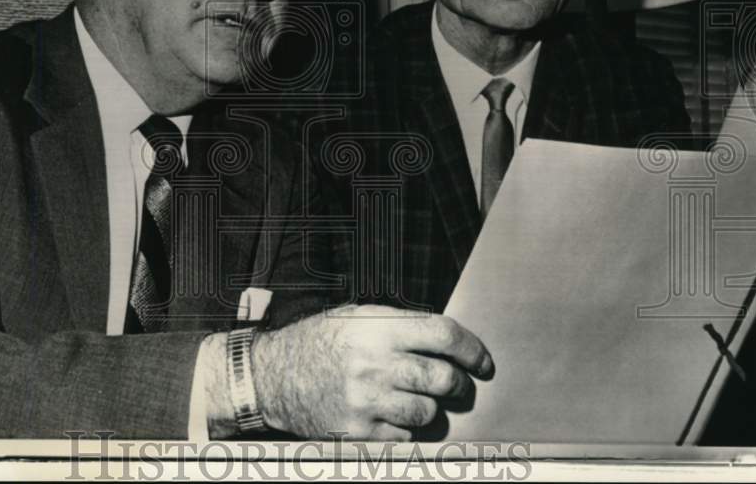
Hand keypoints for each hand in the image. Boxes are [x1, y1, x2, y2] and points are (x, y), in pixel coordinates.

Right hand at [251, 304, 492, 439]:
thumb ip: (400, 326)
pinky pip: (405, 437)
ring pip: (428, 413)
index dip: (472, 349)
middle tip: (457, 387)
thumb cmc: (318, 342)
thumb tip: (450, 343)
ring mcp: (366, 400)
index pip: (443, 334)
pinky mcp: (358, 432)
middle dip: (459, 385)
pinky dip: (405, 430)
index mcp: (377, 326)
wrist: (272, 376)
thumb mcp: (355, 317)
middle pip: (443, 378)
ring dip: (430, 409)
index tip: (482, 362)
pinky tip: (388, 416)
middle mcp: (374, 362)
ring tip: (413, 400)